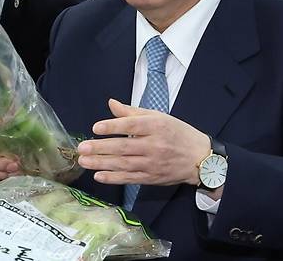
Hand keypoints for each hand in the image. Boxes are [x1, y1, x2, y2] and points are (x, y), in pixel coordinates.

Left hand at [77, 99, 210, 186]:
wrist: (200, 158)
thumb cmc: (177, 133)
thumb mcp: (158, 117)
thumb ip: (132, 112)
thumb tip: (111, 103)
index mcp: (156, 126)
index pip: (131, 126)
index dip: (113, 127)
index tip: (95, 128)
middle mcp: (154, 145)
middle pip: (124, 147)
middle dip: (100, 148)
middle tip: (82, 148)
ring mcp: (152, 163)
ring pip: (124, 164)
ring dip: (102, 163)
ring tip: (84, 161)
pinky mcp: (151, 177)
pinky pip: (130, 178)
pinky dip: (114, 178)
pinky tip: (99, 175)